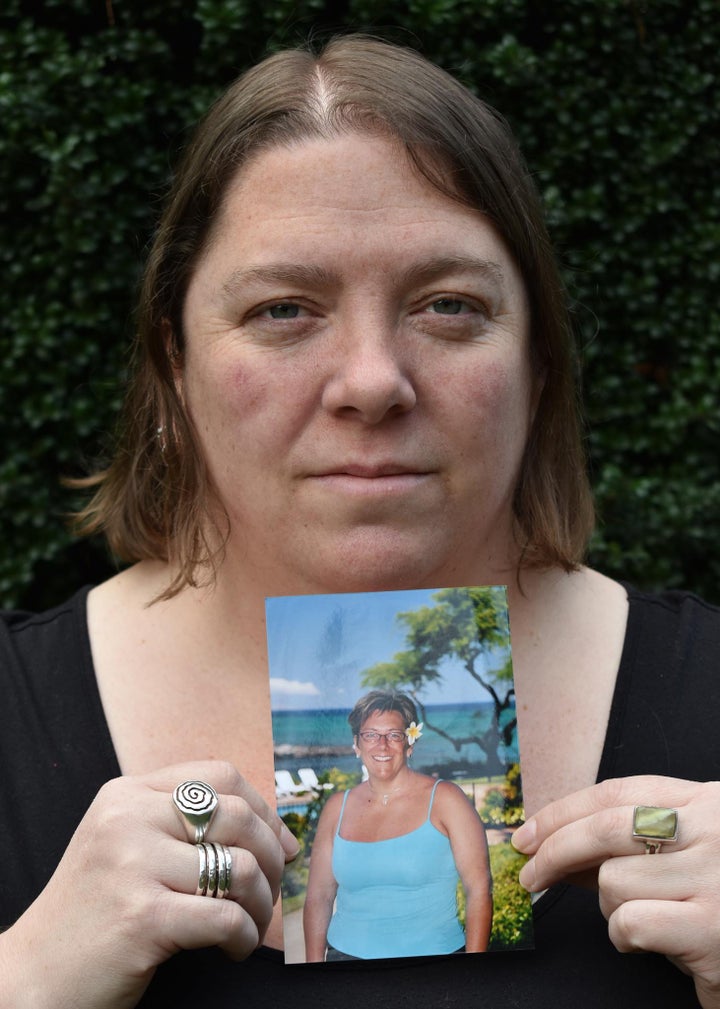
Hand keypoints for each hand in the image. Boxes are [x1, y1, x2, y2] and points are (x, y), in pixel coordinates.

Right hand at [2, 761, 298, 1008]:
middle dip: (270, 856)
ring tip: (250, 924)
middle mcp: (128, 819)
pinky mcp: (142, 917)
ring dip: (261, 903)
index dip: (262, 808)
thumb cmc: (95, 911)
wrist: (33, 975)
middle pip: (236, 816)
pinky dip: (244, 937)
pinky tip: (234, 949)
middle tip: (270, 890)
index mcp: (126, 794)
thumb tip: (277, 832)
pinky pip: (226, 917)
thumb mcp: (126, 844)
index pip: (218, 776)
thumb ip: (182, 824)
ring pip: (238, 867)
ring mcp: (133, 866)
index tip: (279, 844)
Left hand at [512, 776, 719, 1008]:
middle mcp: (713, 831)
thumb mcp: (693, 848)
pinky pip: (632, 924)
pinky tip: (649, 945)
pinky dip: (625, 937)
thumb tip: (558, 848)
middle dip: (553, 849)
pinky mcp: (712, 932)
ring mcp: (714, 880)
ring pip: (613, 882)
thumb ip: (636, 840)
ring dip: (608, 907)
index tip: (528, 830)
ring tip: (641, 920)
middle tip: (529, 874)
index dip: (564, 809)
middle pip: (605, 827)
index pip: (618, 792)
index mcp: (707, 801)